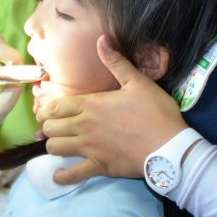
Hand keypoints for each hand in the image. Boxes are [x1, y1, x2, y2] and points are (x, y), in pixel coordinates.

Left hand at [41, 36, 186, 184]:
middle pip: (50, 128)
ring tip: (58, 144)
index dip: (46, 110)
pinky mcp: (99, 167)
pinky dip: (63, 177)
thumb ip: (116, 62)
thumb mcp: (138, 82)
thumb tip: (102, 40)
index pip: (55, 107)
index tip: (45, 112)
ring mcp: (89, 148)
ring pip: (55, 148)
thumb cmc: (156, 112)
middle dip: (48, 126)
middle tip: (52, 127)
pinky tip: (58, 176)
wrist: (171, 147)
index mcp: (90, 105)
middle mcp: (84, 126)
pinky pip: (73, 175)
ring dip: (53, 146)